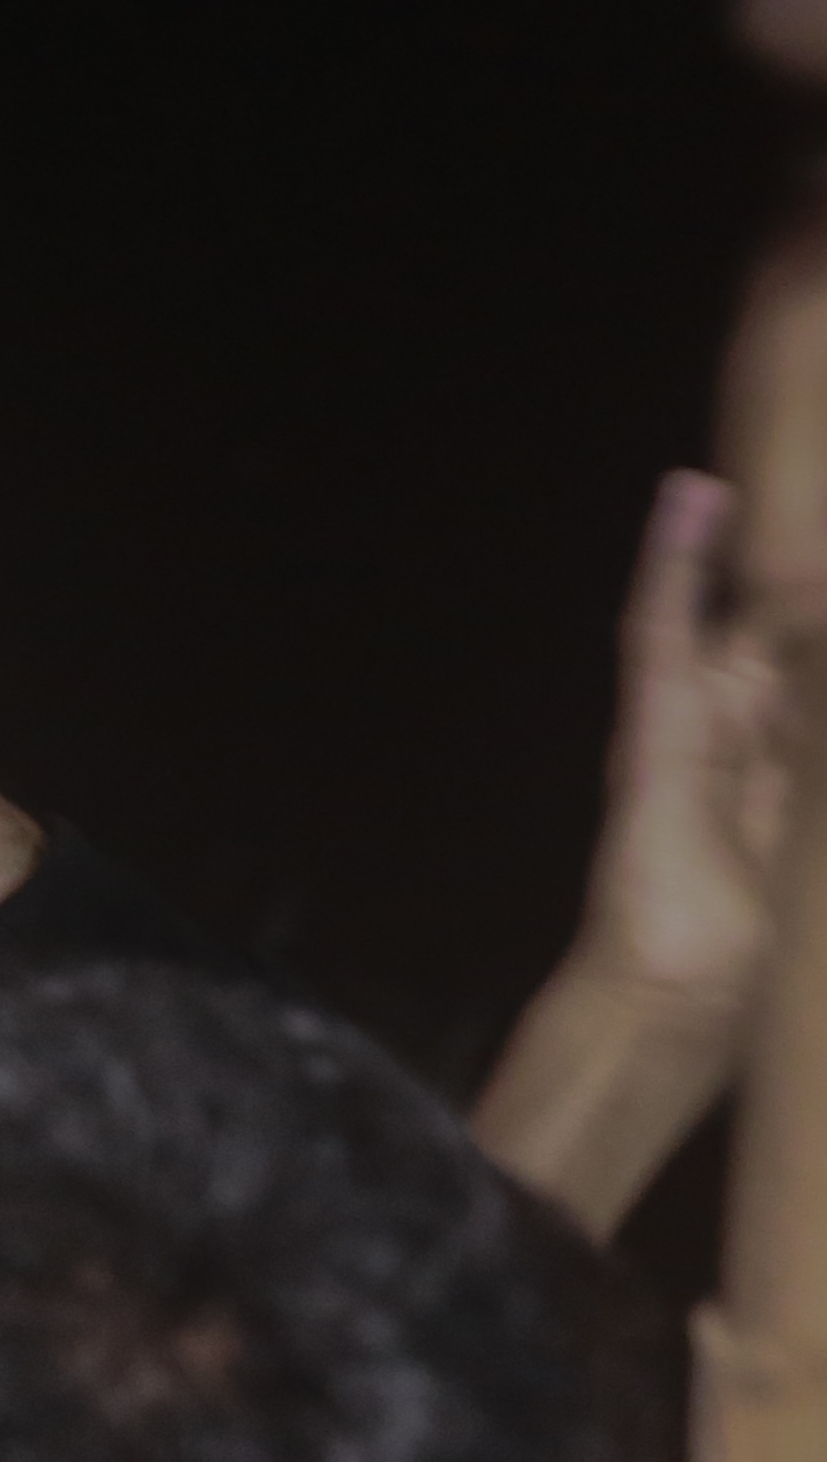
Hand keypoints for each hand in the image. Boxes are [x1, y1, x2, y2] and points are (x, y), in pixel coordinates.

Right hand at [579, 469, 793, 1019]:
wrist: (685, 992)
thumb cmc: (758, 934)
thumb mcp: (811, 826)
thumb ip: (806, 761)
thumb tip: (807, 681)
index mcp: (776, 752)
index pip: (800, 656)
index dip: (812, 608)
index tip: (826, 548)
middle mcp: (731, 727)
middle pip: (770, 622)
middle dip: (793, 560)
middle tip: (808, 491)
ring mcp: (683, 726)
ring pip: (723, 615)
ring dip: (729, 542)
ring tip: (735, 469)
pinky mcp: (652, 734)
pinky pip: (660, 635)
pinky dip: (672, 566)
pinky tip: (688, 500)